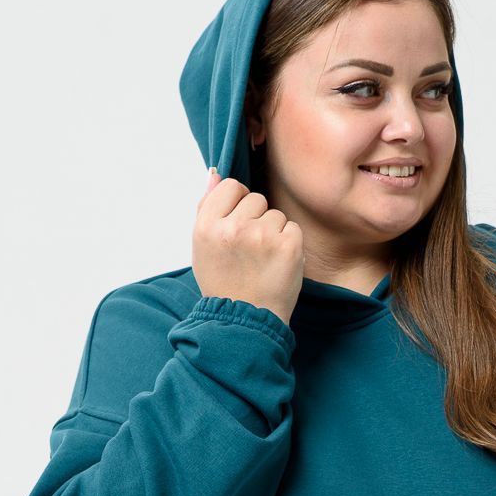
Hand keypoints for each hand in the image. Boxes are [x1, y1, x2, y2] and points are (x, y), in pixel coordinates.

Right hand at [193, 166, 304, 327]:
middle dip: (256, 219)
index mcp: (207, 226)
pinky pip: (293, 228)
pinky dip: (290, 244)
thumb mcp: (202, 247)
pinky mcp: (288, 245)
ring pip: (276, 214)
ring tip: (263, 260)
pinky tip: (277, 264)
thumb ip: (207, 207)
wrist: (245, 322)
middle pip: (256, 198)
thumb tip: (215, 172)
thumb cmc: (223, 284)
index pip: (231, 186)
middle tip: (250, 251)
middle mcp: (233, 228)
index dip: (237, 204)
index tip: (238, 226)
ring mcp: (262, 236)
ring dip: (274, 233)